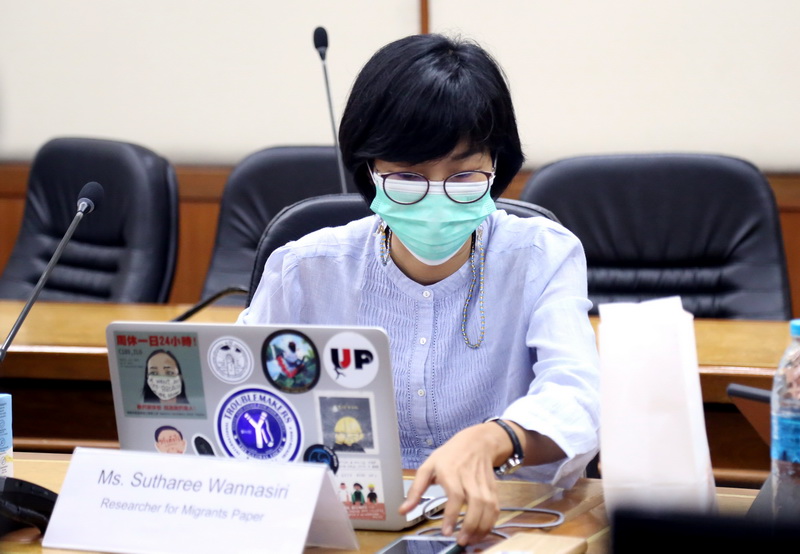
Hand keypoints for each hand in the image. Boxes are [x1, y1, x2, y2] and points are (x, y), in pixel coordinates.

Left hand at [398, 423, 511, 545]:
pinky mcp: (493, 488)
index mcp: (451, 471)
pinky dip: (491, 522)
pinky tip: (481, 532)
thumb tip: (403, 510)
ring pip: (489, 507)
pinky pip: (495, 508)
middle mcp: (470, 478)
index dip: (452, 515)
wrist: (477, 442)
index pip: (456, 495)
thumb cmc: (449, 455)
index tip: (446, 532)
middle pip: (476, 503)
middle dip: (470, 525)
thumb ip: (415, 490)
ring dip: (482, 527)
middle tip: (460, 541)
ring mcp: (484, 483)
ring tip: (470, 540)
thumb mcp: (428, 467)